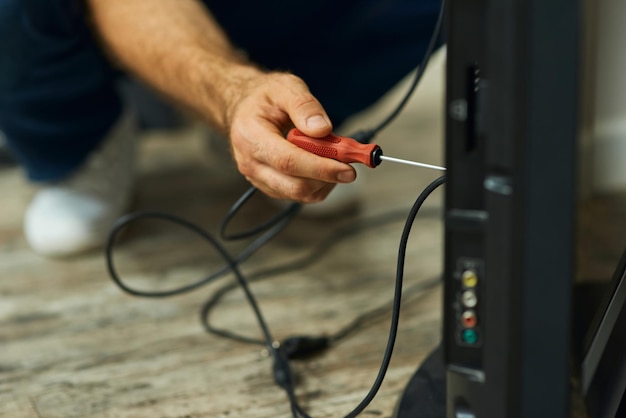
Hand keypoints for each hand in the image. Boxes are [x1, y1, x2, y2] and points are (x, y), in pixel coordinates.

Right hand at [226, 72, 356, 202]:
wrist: (245, 109)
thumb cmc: (265, 97)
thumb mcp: (285, 87)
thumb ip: (304, 105)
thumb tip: (323, 130)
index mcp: (250, 137)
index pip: (288, 161)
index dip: (320, 168)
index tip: (348, 168)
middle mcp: (250, 163)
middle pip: (294, 186)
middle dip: (327, 178)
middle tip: (350, 164)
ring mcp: (258, 178)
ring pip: (300, 194)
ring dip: (325, 181)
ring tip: (332, 156)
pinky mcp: (269, 186)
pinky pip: (299, 195)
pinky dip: (318, 184)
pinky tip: (322, 164)